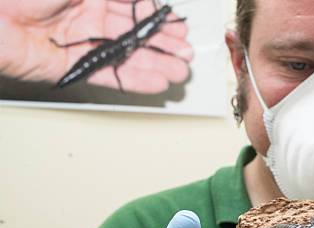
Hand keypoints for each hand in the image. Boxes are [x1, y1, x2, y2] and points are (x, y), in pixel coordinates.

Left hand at [0, 0, 192, 92]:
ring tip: (179, 72)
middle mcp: (91, 19)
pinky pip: (111, 75)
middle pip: (135, 35)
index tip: (178, 27)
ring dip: (156, 65)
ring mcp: (85, 44)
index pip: (134, 8)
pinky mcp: (76, 66)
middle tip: (186, 53)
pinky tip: (156, 82)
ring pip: (128, 57)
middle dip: (163, 44)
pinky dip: (135, 80)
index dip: (157, 18)